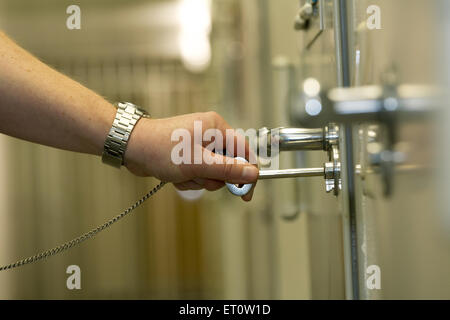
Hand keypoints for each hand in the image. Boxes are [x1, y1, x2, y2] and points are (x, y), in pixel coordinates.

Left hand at [124, 112, 257, 200]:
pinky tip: (175, 175)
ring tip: (182, 175)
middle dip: (212, 177)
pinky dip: (189, 179)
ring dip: (198, 180)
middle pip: (228, 165)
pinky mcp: (190, 154)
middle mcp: (210, 133)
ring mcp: (199, 144)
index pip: (243, 150)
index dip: (247, 173)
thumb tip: (252, 174)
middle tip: (197, 177)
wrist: (132, 148)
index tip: (245, 193)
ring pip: (212, 173)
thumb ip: (227, 169)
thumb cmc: (161, 150)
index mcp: (216, 127)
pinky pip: (199, 173)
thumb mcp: (198, 163)